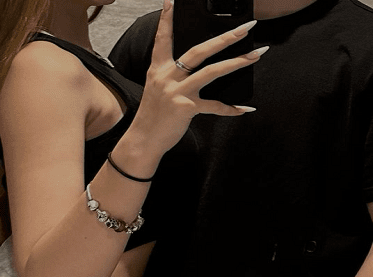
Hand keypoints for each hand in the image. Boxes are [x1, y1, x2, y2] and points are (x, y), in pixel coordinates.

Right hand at [131, 0, 266, 155]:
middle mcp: (168, 77)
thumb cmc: (152, 117)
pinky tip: (245, 109)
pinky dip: (231, 109)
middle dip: (226, 37)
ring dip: (237, 62)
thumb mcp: (157, 91)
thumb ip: (172, 78)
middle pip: (200, 51)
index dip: (166, 20)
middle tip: (246, 27)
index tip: (170, 1)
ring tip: (256, 55)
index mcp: (158, 70)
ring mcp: (178, 92)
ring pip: (212, 72)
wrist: (143, 140)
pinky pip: (215, 107)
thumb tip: (197, 71)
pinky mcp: (186, 108)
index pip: (163, 40)